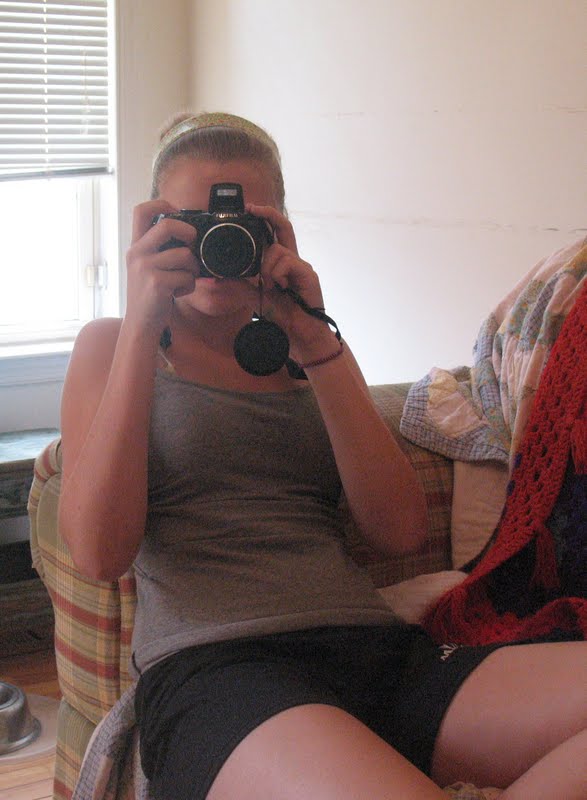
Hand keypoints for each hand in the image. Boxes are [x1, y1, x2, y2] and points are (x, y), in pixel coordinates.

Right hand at [125, 200, 198, 335]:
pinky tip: (178, 293)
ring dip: (193, 268)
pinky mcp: (157, 284)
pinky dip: (189, 286)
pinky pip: (187, 277)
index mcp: (136, 246)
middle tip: (192, 244)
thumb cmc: (151, 295)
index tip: (177, 211)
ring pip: (185, 255)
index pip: (141, 211)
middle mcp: (137, 253)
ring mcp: (145, 268)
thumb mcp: (148, 267)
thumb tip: (189, 233)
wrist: (141, 324)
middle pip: (168, 224)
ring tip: (185, 279)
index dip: (162, 203)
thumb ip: (160, 249)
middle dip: (188, 232)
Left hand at [247, 204, 336, 359]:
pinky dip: (276, 273)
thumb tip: (218, 278)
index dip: (264, 219)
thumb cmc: (283, 315)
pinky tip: (279, 287)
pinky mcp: (308, 274)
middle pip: (284, 226)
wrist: (300, 334)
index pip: (274, 234)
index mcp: (280, 263)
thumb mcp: (254, 296)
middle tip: (252, 208)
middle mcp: (292, 260)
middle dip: (268, 213)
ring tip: (269, 285)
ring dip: (266, 267)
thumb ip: (240, 285)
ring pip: (277, 250)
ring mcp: (301, 266)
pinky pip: (286, 262)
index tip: (248, 210)